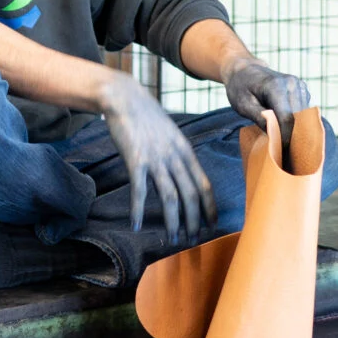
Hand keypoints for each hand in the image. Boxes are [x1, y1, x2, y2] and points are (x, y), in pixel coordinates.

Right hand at [97, 71, 216, 240]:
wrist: (126, 98)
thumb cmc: (147, 117)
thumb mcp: (170, 134)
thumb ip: (177, 154)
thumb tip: (183, 173)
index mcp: (185, 151)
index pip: (204, 184)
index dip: (209, 206)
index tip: (212, 223)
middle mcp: (175, 157)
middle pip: (190, 194)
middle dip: (194, 220)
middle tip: (193, 239)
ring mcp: (156, 159)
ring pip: (170, 196)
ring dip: (173, 220)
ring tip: (173, 238)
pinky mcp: (135, 160)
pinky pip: (139, 190)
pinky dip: (138, 210)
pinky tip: (136, 225)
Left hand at [222, 57, 311, 145]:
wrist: (245, 70)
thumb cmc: (240, 88)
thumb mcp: (242, 105)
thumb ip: (259, 118)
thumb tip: (274, 134)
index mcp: (276, 86)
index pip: (287, 118)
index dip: (285, 138)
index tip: (279, 153)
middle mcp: (292, 84)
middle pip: (299, 119)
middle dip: (292, 137)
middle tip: (283, 154)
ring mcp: (300, 86)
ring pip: (304, 117)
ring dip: (296, 131)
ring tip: (284, 145)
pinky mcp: (302, 90)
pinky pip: (304, 112)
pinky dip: (297, 123)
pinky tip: (286, 131)